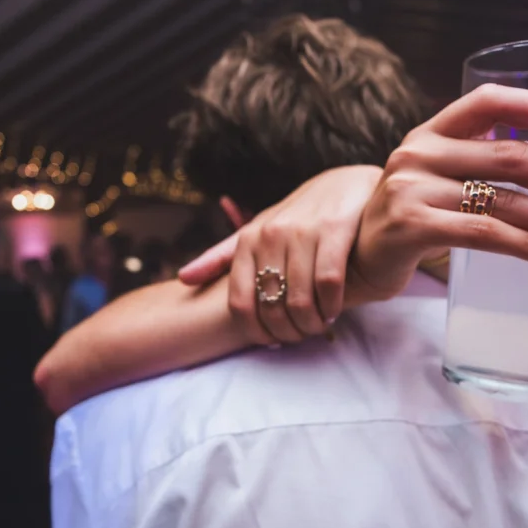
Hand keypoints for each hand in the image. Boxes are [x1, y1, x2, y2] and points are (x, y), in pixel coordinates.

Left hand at [179, 165, 383, 344]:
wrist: (345, 186)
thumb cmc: (296, 217)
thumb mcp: (256, 233)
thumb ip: (221, 257)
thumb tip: (182, 279)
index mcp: (247, 241)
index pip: (240, 303)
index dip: (256, 332)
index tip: (273, 341)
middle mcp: (270, 235)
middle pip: (271, 307)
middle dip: (287, 332)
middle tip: (301, 336)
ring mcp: (302, 232)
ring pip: (299, 299)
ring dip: (310, 323)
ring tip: (318, 325)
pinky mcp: (333, 230)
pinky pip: (328, 282)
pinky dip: (331, 305)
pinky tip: (333, 309)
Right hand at [352, 84, 527, 299]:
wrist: (360, 256)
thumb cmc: (415, 213)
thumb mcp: (446, 177)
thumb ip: (493, 162)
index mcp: (431, 131)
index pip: (489, 100)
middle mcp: (418, 153)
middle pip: (511, 156)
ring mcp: (411, 189)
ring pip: (504, 201)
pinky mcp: (410, 227)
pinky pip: (484, 235)